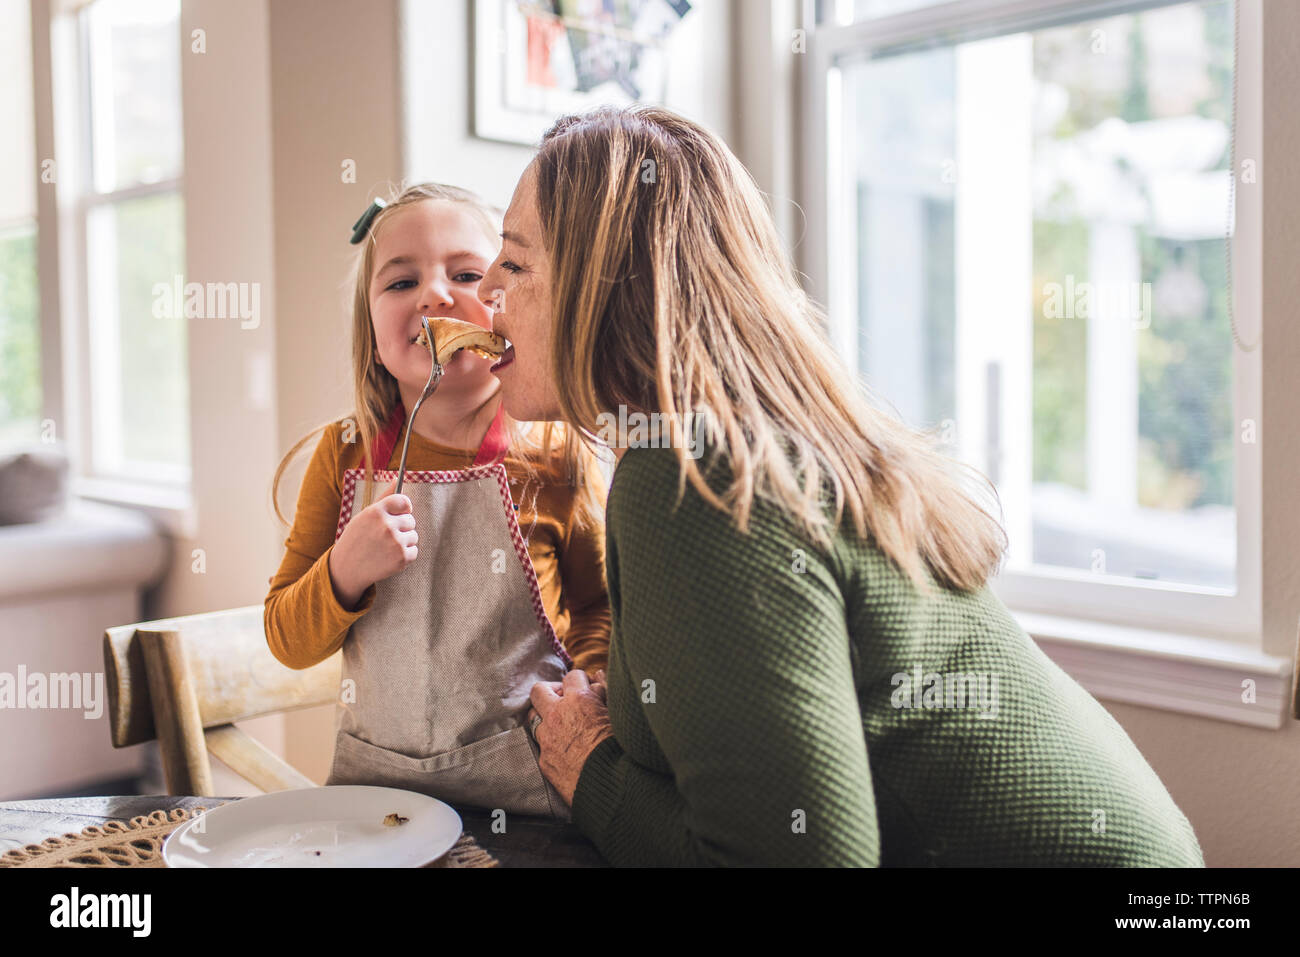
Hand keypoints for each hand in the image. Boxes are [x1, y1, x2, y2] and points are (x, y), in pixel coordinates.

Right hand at [328, 478, 416, 608]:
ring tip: (386, 547)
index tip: (399, 514)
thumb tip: (397, 479)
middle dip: (402, 527)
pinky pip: (414, 551)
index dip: (403, 509)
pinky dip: (405, 555)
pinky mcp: (401, 559)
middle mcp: (386, 526)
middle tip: (386, 535)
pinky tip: (389, 557)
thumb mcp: (364, 515)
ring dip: (404, 541)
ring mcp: (395, 543)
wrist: (346, 568)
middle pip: (411, 520)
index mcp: (376, 511)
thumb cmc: (356, 538)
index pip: (404, 501)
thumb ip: (384, 498)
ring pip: (414, 536)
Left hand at [528, 669, 612, 805]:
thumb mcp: (618, 714)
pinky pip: (541, 745)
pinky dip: (551, 743)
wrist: (611, 786)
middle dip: (551, 691)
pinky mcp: (544, 761)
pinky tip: (565, 750)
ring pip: (534, 717)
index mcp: (578, 701)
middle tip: (564, 700)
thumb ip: (606, 692)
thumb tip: (599, 677)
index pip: (572, 676)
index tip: (586, 689)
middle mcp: (557, 716)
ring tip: (562, 724)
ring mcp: (547, 739)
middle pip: (539, 690)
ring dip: (546, 717)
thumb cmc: (621, 748)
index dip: (581, 681)